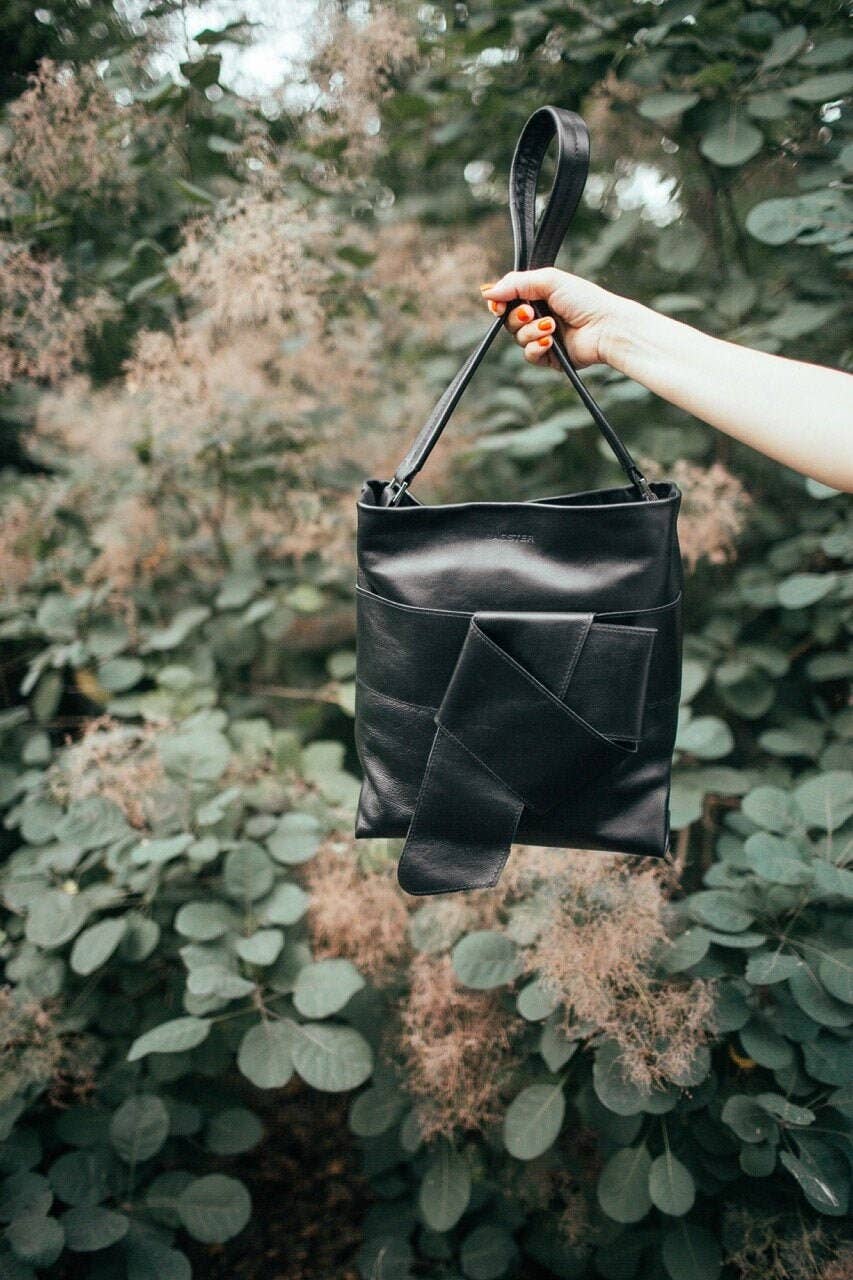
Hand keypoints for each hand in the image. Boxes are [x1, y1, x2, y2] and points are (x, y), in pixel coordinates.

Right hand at [479, 268, 632, 371]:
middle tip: (532, 313)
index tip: (497, 305)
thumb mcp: (548, 280)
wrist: (605, 327)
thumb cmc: (584, 300)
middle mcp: (539, 316)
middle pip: (508, 320)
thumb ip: (515, 283)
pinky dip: (537, 347)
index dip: (499, 303)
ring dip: (531, 331)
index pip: (507, 300)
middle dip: (517, 317)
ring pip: (518, 338)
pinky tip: (551, 341)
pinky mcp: (549, 357)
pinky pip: (529, 355)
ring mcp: (544, 337)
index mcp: (538, 296)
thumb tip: (487, 291)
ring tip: (551, 326)